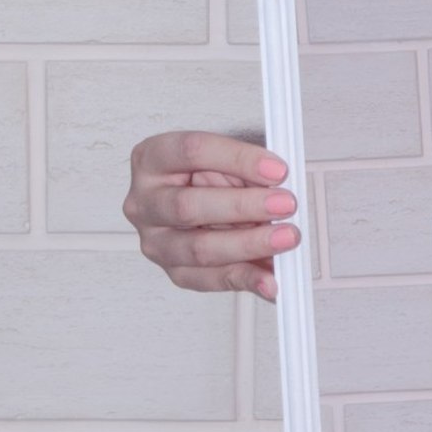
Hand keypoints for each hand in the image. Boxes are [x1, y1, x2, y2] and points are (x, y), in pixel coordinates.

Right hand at [123, 131, 298, 299]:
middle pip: (189, 206)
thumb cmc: (210, 178)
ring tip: (285, 237)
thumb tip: (279, 183)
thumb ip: (246, 170)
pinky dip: (244, 279)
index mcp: (152, 159)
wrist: (198, 205)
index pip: (192, 152)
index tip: (277, 170)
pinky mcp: (175, 271)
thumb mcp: (225, 162)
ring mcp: (156, 241)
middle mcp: (145, 202)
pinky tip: (269, 279)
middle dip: (243, 205)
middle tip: (285, 204)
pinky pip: (209, 280)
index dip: (238, 159)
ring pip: (199, 248)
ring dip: (249, 244)